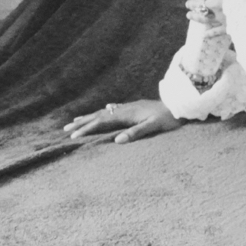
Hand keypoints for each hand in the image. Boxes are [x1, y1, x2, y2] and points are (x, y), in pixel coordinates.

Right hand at [63, 99, 181, 143]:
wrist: (180, 105)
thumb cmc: (168, 118)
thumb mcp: (153, 127)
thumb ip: (136, 133)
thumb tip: (118, 140)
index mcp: (126, 114)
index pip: (101, 122)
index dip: (86, 129)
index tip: (72, 137)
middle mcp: (125, 109)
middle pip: (98, 115)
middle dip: (82, 123)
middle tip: (65, 130)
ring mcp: (129, 107)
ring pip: (104, 112)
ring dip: (89, 117)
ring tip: (76, 121)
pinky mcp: (135, 108)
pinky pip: (113, 110)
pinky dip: (103, 112)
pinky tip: (104, 110)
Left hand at [187, 0, 224, 32]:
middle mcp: (217, 4)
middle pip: (200, 4)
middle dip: (193, 4)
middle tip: (188, 4)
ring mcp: (222, 17)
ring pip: (204, 18)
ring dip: (196, 17)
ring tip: (188, 15)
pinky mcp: (229, 27)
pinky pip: (217, 31)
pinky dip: (211, 33)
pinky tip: (205, 35)